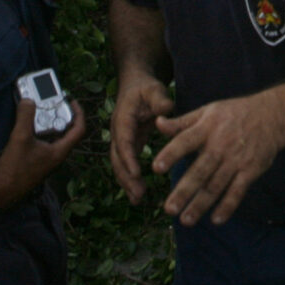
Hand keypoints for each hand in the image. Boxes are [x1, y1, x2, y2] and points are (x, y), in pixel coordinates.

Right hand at [0, 99, 85, 201]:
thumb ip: (25, 116)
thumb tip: (28, 101)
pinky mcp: (36, 165)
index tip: (72, 102)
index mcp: (59, 152)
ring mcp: (46, 163)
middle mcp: (56, 158)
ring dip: (48, 125)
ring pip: (53, 139)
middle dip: (61, 117)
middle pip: (66, 133)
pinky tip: (26, 130)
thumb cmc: (14, 168)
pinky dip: (39, 134)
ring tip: (39, 114)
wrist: (1, 192)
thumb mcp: (20, 137)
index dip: (78, 113)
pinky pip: (43, 145)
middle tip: (54, 106)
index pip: (79, 130)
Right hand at [109, 73, 174, 203]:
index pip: (124, 141)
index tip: (137, 173)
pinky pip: (126, 164)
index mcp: (123, 119)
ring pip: (119, 164)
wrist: (135, 85)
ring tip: (137, 199)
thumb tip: (166, 110)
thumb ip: (160, 99)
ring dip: (126, 182)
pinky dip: (129, 178)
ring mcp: (121, 139)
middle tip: (138, 194)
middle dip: (126, 177)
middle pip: (117, 158)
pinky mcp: (127, 144)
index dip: (129, 158)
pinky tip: (137, 194)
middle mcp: (118, 132)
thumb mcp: (154, 89)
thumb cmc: (146, 87)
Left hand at [150, 94, 284, 226]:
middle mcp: (221, 145)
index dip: (171, 154)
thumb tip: (157, 124)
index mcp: (207, 128)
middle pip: (200, 170)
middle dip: (184, 191)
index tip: (156, 168)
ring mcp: (237, 159)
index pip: (185, 141)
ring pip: (216, 185)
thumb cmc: (234, 113)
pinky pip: (238, 191)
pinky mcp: (250, 170)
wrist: (273, 115)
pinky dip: (228, 206)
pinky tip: (216, 219)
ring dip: (201, 204)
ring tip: (185, 220)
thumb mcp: (207, 111)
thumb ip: (182, 122)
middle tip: (169, 209)